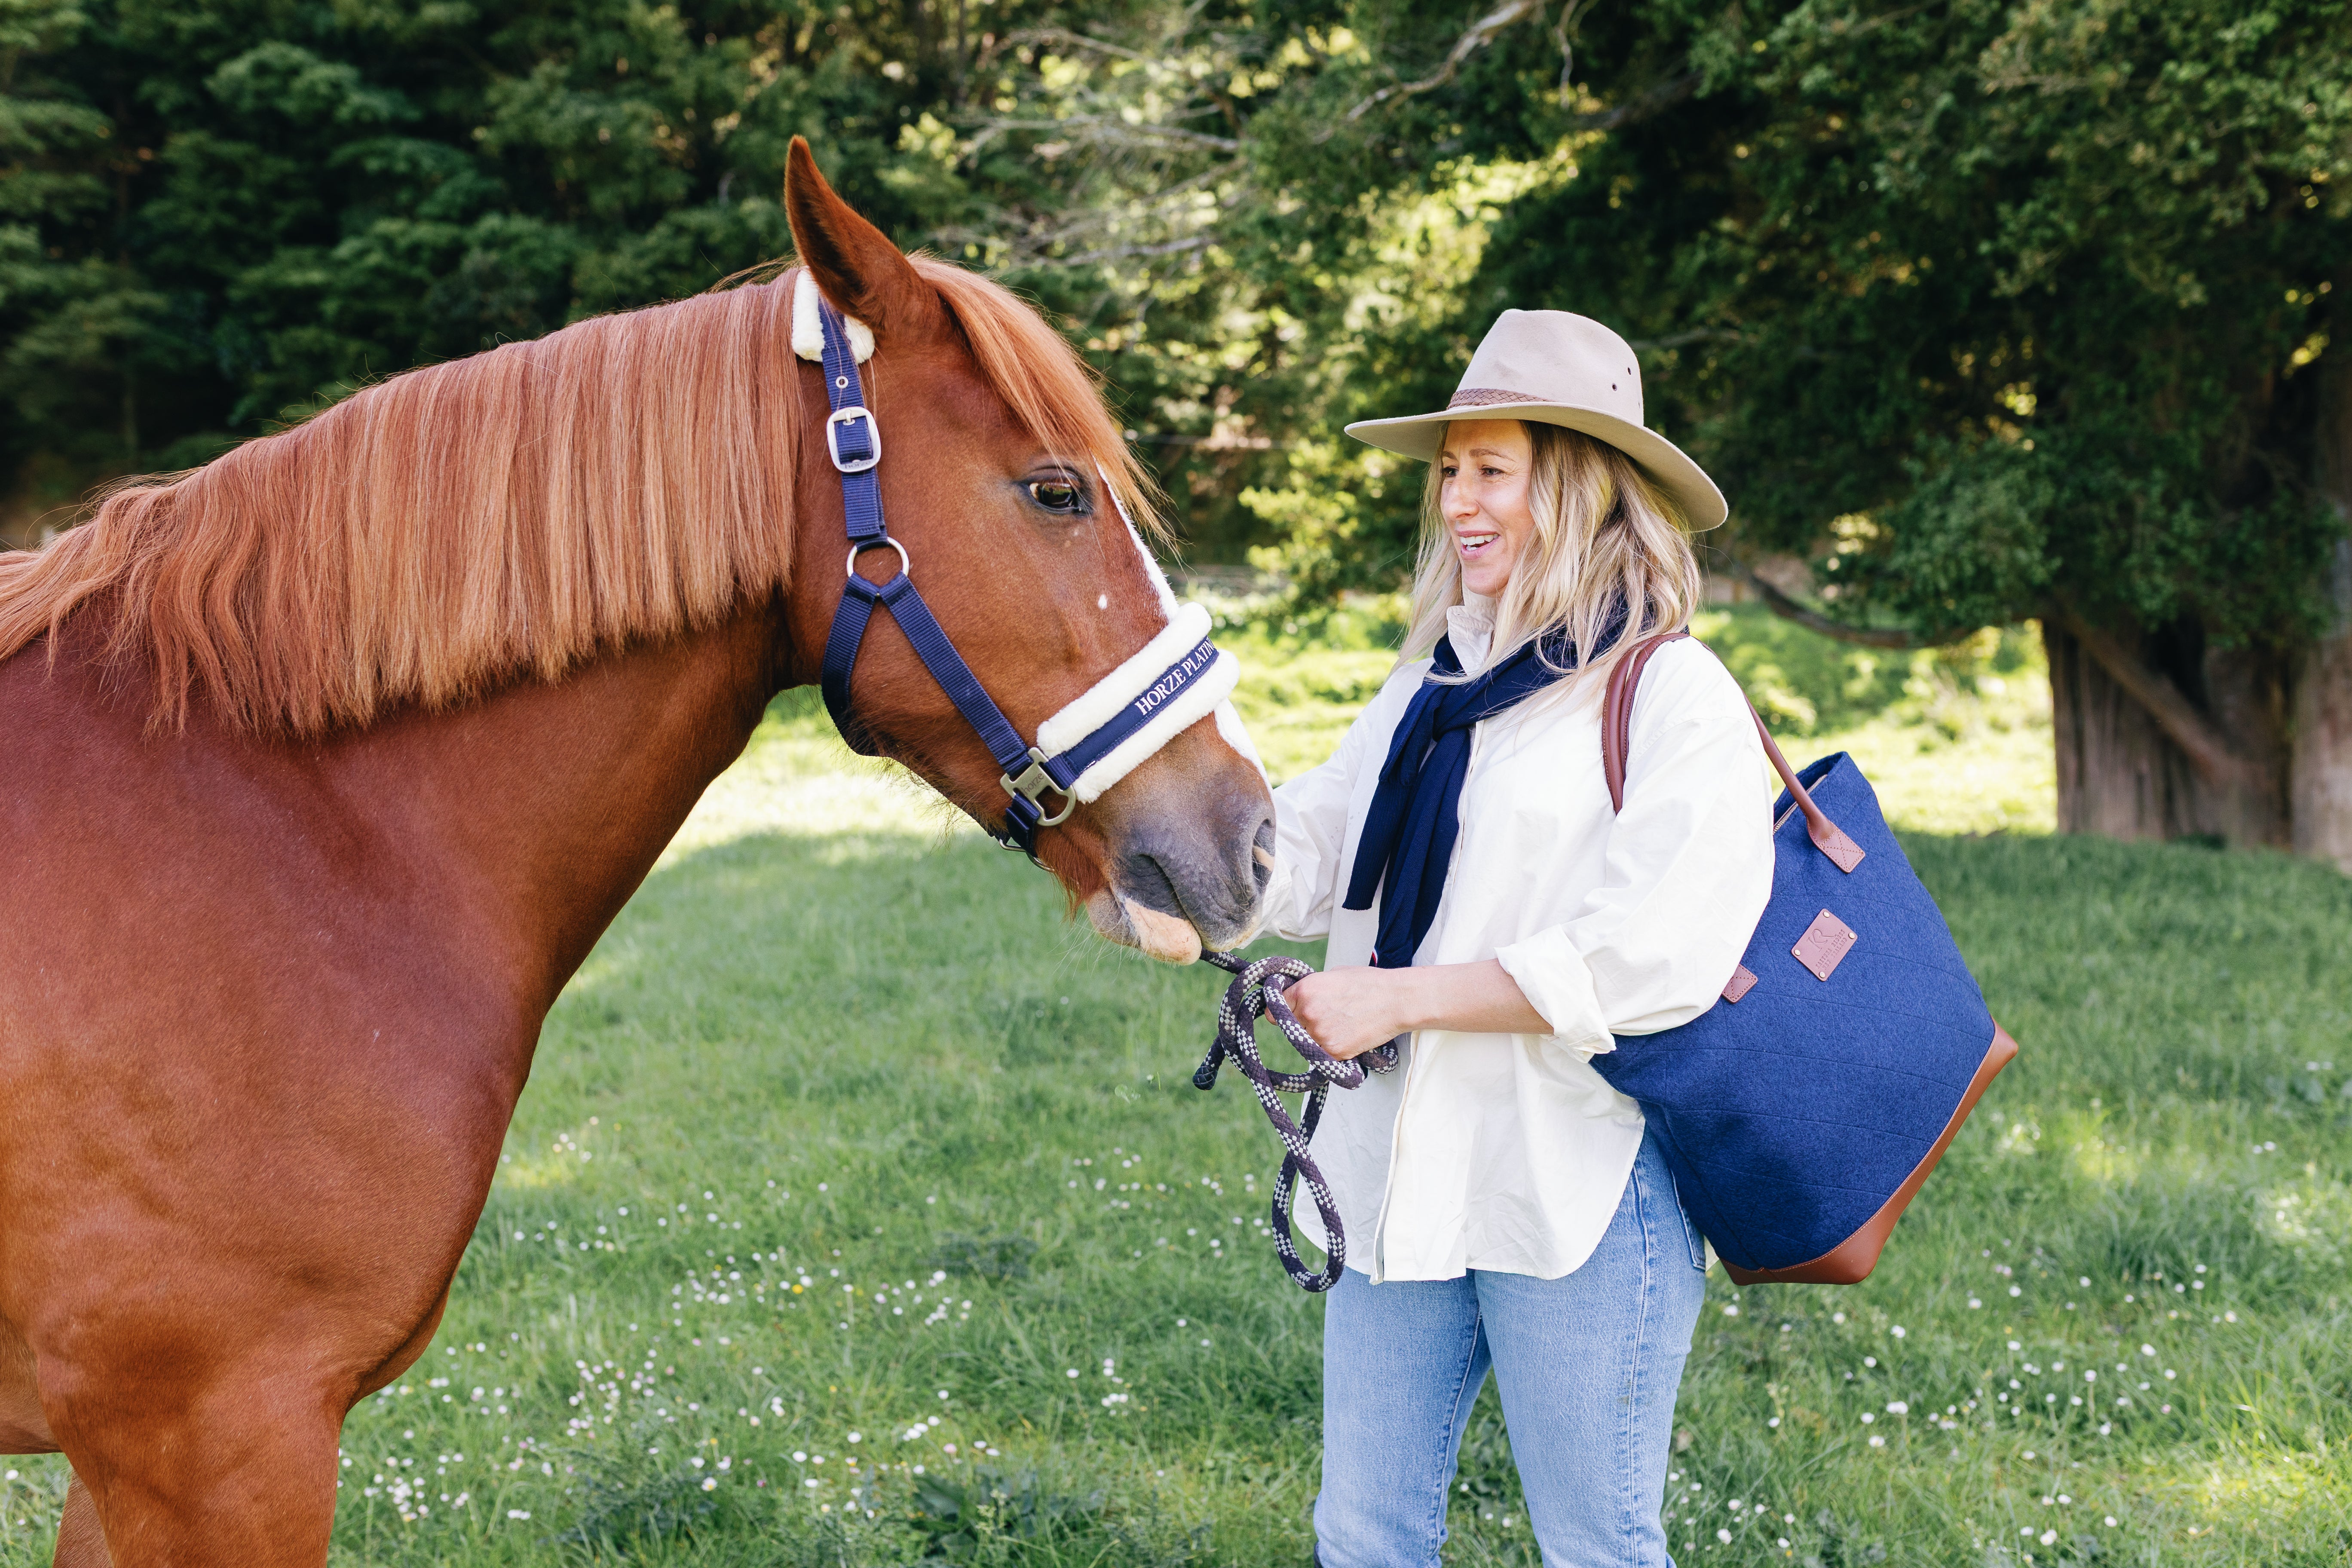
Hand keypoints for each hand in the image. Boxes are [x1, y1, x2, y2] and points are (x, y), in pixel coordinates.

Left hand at [1280, 966, 1408, 1061]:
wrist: (1396, 1001)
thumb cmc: (1368, 983)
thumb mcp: (1332, 975)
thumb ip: (1310, 989)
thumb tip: (1296, 998)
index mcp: (1305, 990)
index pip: (1274, 1010)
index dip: (1283, 1012)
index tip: (1289, 1013)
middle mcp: (1307, 1012)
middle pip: (1290, 1027)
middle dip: (1303, 1024)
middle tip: (1327, 1016)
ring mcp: (1320, 1035)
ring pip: (1307, 1043)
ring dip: (1318, 1037)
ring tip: (1342, 1024)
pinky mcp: (1334, 1052)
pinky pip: (1323, 1054)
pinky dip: (1333, 1048)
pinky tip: (1348, 1035)